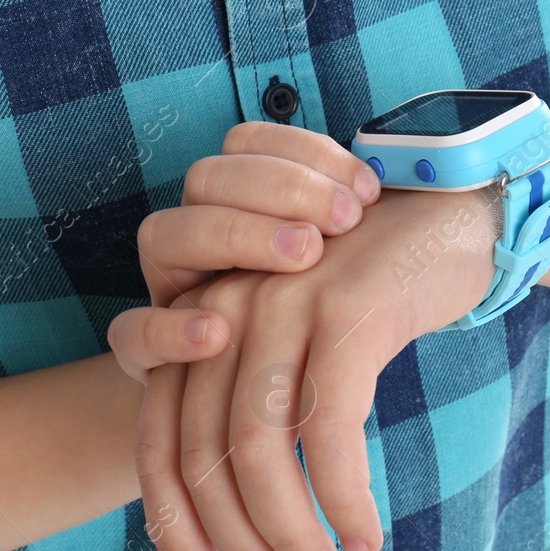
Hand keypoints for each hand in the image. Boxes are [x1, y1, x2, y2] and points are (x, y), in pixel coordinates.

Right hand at [108, 122, 382, 381]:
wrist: (259, 408)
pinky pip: (128, 332)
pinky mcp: (145, 355)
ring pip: (162, 234)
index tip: (368, 188)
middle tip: (345, 220)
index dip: (306, 154)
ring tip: (303, 256)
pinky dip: (167, 328)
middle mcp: (196, 235)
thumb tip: (421, 180)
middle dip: (282, 188)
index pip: (247, 142)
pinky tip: (218, 331)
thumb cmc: (323, 325)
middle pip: (208, 178)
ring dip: (235, 235)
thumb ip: (361, 227)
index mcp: (238, 201)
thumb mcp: (348, 270)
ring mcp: (167, 290)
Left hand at [132, 187, 501, 550]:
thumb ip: (258, 408)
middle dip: (241, 544)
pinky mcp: (345, 309)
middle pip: (203, 456)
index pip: (159, 444)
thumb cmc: (373, 293)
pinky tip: (364, 533)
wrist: (450, 213)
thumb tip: (248, 525)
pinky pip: (328, 428)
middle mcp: (225, 307)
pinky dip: (342, 496)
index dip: (176, 531)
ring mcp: (282, 303)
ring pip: (259, 450)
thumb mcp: (298, 347)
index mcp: (200, 322)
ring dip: (291, 532)